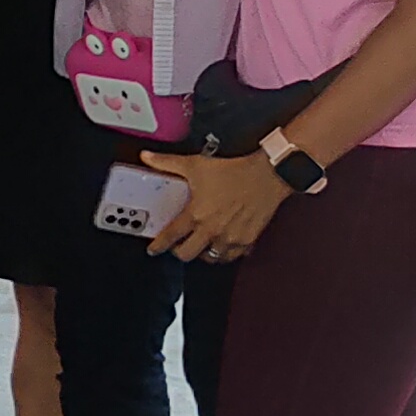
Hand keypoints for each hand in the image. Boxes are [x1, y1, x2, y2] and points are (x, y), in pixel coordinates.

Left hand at [138, 147, 286, 263]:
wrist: (267, 175)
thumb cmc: (234, 171)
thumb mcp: (195, 164)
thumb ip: (167, 163)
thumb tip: (148, 157)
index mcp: (196, 215)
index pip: (170, 237)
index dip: (158, 246)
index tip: (154, 249)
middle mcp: (211, 230)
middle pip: (187, 254)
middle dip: (178, 252)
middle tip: (178, 246)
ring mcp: (230, 238)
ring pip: (210, 258)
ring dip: (202, 253)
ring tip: (199, 245)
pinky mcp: (247, 240)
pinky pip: (232, 256)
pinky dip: (225, 253)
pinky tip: (222, 245)